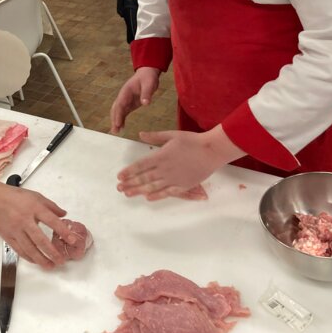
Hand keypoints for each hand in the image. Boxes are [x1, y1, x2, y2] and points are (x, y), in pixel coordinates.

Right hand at [0, 183, 75, 269]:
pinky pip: (20, 250)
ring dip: (41, 259)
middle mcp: (25, 220)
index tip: (72, 240)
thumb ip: (51, 206)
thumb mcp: (36, 196)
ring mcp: (16, 230)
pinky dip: (29, 257)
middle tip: (61, 260)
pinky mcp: (8, 237)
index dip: (63, 231)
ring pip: (29, 248)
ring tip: (50, 266)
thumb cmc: (15, 197)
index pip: (52, 221)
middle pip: (40, 239)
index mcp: (34, 208)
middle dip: (52, 252)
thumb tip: (64, 214)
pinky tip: (36, 261)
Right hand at [110, 67, 160, 133]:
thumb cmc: (147, 78)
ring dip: (116, 121)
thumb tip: (145, 103)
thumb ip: (147, 93)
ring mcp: (125, 100)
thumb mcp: (149, 84)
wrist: (147, 73)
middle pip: (116, 109)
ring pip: (118, 111)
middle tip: (114, 130)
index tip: (117, 123)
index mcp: (126, 91)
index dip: (118, 114)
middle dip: (114, 119)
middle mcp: (123, 96)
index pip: (120, 104)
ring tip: (115, 131)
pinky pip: (123, 112)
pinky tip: (121, 127)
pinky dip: (121, 119)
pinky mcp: (129, 103)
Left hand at [117, 126, 243, 200]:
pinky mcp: (183, 186)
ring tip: (128, 194)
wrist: (212, 151)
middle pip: (144, 178)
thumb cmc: (193, 140)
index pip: (140, 165)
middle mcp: (165, 169)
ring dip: (139, 191)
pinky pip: (167, 193)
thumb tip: (140, 134)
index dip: (129, 171)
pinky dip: (157, 196)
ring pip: (153, 187)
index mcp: (161, 156)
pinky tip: (148, 198)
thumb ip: (155, 136)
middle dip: (130, 183)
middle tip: (119, 188)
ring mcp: (174, 179)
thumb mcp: (172, 135)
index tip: (120, 176)